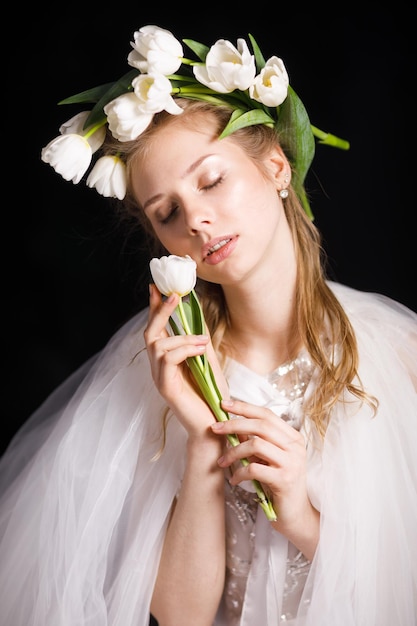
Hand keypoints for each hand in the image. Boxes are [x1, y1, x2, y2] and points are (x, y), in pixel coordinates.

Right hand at [144, 284, 223, 435]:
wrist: (214, 425)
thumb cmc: (211, 396)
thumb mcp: (208, 363)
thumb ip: (200, 344)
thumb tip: (197, 321)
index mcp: (166, 361)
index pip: (156, 330)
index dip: (154, 308)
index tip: (156, 287)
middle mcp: (158, 367)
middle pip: (150, 333)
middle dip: (160, 311)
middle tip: (174, 295)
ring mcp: (159, 378)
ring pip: (159, 345)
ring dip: (182, 337)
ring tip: (202, 340)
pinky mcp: (165, 387)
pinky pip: (168, 359)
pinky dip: (184, 349)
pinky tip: (200, 349)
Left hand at [211, 398, 317, 547]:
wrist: (296, 516)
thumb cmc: (279, 485)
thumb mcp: (268, 459)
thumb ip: (255, 441)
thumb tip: (231, 425)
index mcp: (293, 437)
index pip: (267, 414)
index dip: (244, 407)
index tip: (224, 404)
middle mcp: (295, 447)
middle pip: (260, 425)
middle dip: (234, 424)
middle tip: (215, 428)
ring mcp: (292, 463)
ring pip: (255, 444)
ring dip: (233, 452)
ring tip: (222, 462)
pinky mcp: (284, 480)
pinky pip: (254, 468)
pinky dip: (239, 472)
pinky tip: (234, 480)